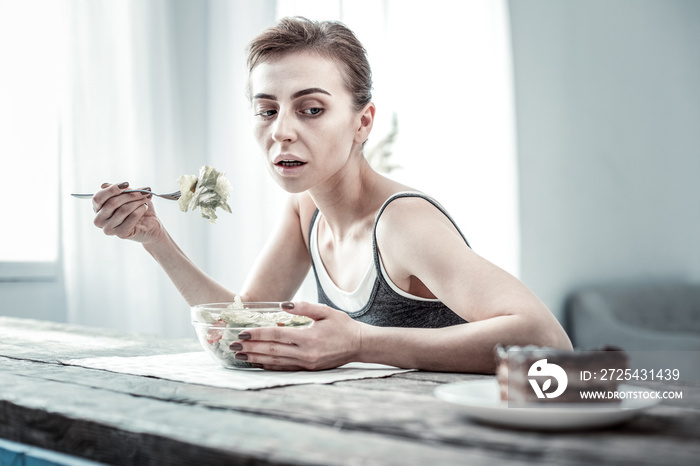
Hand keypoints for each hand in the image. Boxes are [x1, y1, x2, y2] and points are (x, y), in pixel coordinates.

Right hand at [93, 182, 164, 243]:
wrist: (149, 224)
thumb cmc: (136, 208)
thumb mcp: (128, 195)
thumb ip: (118, 190)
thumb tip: (105, 185)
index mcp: (98, 208)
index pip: (98, 198)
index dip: (112, 189)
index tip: (127, 184)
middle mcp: (99, 220)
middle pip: (112, 203)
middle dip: (130, 195)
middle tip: (143, 191)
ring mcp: (109, 228)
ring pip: (123, 209)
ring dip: (138, 201)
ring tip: (146, 198)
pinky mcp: (121, 234)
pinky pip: (132, 217)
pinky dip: (141, 209)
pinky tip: (144, 207)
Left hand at [230, 302, 362, 370]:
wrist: (360, 345)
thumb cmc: (343, 326)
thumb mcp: (325, 311)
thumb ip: (303, 307)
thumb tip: (282, 306)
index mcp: (308, 337)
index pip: (276, 334)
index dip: (257, 334)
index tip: (242, 332)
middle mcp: (305, 353)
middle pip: (272, 350)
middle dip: (251, 347)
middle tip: (233, 346)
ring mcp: (306, 363)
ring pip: (275, 361)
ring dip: (256, 358)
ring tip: (240, 355)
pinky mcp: (308, 368)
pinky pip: (284, 368)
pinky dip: (269, 366)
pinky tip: (258, 363)